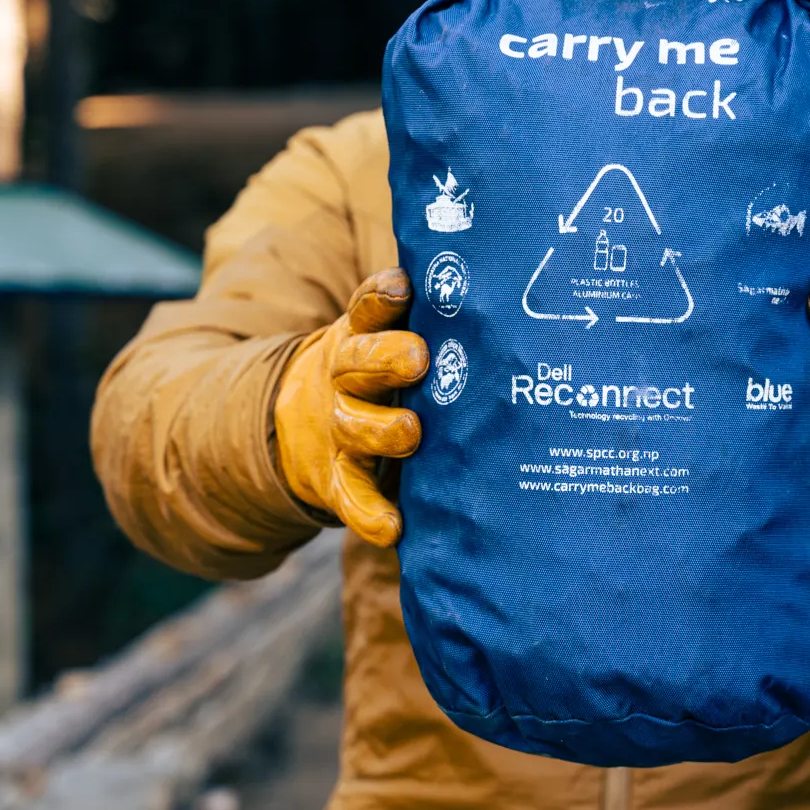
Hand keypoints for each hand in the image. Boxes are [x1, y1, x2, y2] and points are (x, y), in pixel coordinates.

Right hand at [275, 269, 428, 546]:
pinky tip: (394, 527)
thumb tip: (506, 282)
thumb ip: (435, 319)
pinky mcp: (338, 480)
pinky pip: (353, 498)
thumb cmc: (380, 375)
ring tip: (410, 434)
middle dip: (386, 360)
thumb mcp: (389, 339)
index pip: (367, 308)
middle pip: (358, 363)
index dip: (382, 296)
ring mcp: (341, 430)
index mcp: (362, 337)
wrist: (303, 427)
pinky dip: (371, 515)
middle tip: (418, 358)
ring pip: (355, 426)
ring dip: (382, 430)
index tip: (403, 287)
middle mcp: (347, 379)